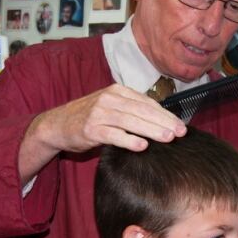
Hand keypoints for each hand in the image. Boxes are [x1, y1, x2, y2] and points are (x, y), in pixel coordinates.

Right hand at [36, 83, 186, 152]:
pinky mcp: (90, 129)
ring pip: (130, 121)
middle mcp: (108, 99)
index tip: (180, 125)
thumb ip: (131, 110)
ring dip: (151, 130)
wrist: (57, 124)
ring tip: (167, 138)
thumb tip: (161, 121)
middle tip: (180, 132)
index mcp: (117, 91)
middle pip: (142, 110)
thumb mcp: (110, 107)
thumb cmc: (88, 118)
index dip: (165, 114)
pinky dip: (128, 140)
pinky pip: (113, 135)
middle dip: (163, 121)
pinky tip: (142, 146)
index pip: (147, 102)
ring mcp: (98, 113)